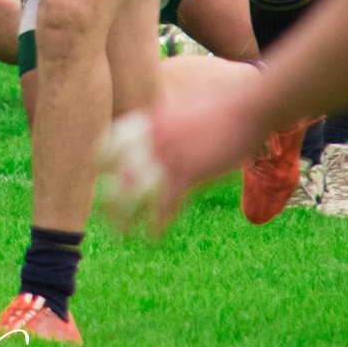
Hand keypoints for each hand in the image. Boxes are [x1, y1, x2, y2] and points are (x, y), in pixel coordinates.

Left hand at [97, 93, 266, 237]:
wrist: (247, 109)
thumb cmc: (222, 113)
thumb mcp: (182, 113)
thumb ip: (165, 128)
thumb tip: (158, 144)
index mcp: (151, 121)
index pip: (112, 141)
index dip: (101, 161)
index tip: (99, 175)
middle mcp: (152, 139)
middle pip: (117, 174)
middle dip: (108, 200)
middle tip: (106, 218)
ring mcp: (168, 156)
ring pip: (133, 194)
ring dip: (124, 218)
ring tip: (123, 236)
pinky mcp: (187, 174)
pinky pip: (163, 206)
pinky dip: (157, 225)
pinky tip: (155, 236)